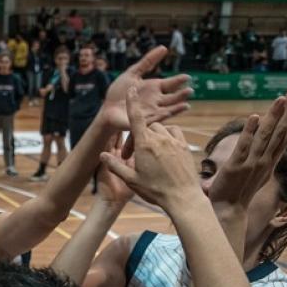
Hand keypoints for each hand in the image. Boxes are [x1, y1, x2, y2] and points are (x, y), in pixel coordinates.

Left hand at [99, 46, 192, 130]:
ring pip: (168, 109)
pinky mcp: (144, 121)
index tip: (187, 77)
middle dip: (181, 95)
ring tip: (186, 104)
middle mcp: (156, 100)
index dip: (179, 81)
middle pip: (172, 98)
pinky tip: (169, 114)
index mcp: (154, 88)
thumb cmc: (118, 92)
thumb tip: (164, 47)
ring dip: (177, 107)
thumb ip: (147, 62)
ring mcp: (151, 111)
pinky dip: (163, 117)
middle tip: (190, 90)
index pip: (171, 84)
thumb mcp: (132, 73)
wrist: (107, 108)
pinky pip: (155, 120)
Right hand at [101, 89, 202, 215]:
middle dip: (141, 134)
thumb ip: (115, 165)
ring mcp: (174, 141)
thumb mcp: (131, 180)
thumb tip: (102, 155)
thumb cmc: (154, 190)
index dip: (132, 102)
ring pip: (162, 128)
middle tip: (137, 152)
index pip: (136, 118)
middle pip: (148, 125)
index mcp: (145, 145)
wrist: (182, 197)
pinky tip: (166, 146)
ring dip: (155, 134)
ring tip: (152, 151)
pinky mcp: (184, 146)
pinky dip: (168, 135)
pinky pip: (175, 132)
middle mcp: (160, 138)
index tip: (131, 89)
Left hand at [208, 89, 286, 207]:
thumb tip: (268, 146)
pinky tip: (255, 117)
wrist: (228, 211)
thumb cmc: (239, 192)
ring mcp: (252, 163)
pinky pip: (244, 146)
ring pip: (266, 136)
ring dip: (274, 116)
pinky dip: (250, 131)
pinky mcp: (236, 166)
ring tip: (281, 99)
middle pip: (281, 132)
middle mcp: (265, 160)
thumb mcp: (257, 173)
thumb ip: (263, 158)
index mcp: (270, 161)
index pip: (285, 136)